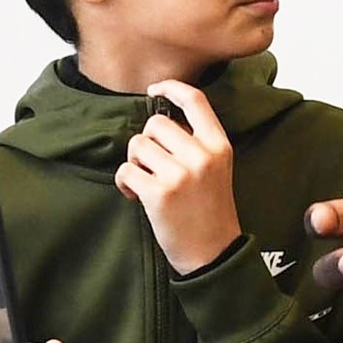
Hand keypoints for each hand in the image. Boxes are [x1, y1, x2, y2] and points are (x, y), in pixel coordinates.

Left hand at [114, 78, 241, 275]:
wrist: (214, 254)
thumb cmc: (211, 211)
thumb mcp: (217, 169)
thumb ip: (196, 143)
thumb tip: (157, 122)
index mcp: (219, 145)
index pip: (195, 100)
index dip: (171, 88)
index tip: (155, 90)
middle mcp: (201, 156)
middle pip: (155, 124)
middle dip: (146, 142)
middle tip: (152, 166)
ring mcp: (180, 174)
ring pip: (137, 145)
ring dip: (135, 163)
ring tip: (146, 182)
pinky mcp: (158, 193)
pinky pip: (125, 171)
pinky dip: (124, 181)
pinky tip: (135, 195)